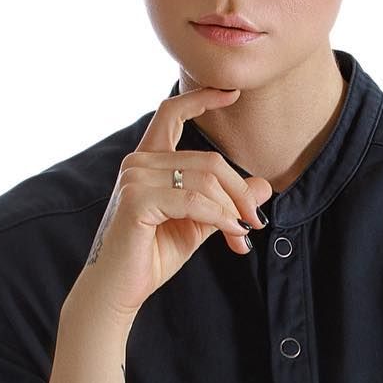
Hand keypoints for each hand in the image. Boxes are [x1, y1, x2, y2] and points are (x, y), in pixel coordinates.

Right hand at [69, 84, 271, 322]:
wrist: (118, 290)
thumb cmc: (151, 257)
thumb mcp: (197, 224)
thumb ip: (225, 202)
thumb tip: (263, 186)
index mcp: (147, 161)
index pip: (172, 113)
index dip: (202, 98)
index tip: (231, 92)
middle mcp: (137, 163)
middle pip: (208, 160)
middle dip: (239, 193)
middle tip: (255, 222)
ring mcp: (135, 178)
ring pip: (205, 181)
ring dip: (231, 211)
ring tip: (240, 236)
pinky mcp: (137, 200)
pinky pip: (194, 202)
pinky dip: (219, 218)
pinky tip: (230, 234)